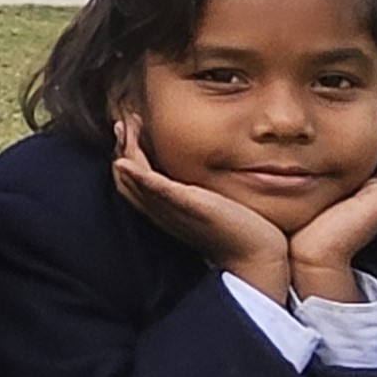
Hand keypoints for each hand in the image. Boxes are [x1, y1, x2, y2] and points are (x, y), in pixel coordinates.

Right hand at [111, 114, 293, 302]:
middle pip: (125, 177)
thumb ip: (198, 190)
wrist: (256, 256)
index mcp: (164, 208)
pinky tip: (126, 161)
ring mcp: (171, 209)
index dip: (125, 153)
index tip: (130, 127)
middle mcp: (161, 210)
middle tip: (124, 120)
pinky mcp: (188, 206)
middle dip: (120, 147)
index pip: (132, 178)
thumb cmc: (236, 230)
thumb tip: (196, 173)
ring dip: (123, 153)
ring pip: (132, 181)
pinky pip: (156, 190)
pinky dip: (137, 176)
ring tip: (125, 127)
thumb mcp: (210, 204)